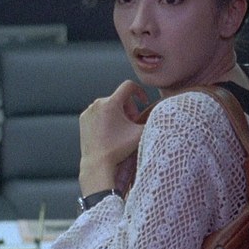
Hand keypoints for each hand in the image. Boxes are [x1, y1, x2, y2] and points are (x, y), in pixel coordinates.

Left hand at [78, 80, 149, 194]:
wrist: (98, 163)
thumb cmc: (120, 148)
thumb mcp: (141, 132)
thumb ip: (153, 120)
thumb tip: (165, 112)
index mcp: (111, 103)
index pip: (129, 85)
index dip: (140, 91)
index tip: (143, 102)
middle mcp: (97, 103)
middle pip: (119, 97)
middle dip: (129, 107)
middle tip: (133, 122)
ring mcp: (89, 111)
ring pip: (109, 105)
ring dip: (118, 112)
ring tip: (122, 128)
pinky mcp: (83, 119)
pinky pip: (98, 112)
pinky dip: (106, 118)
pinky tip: (110, 131)